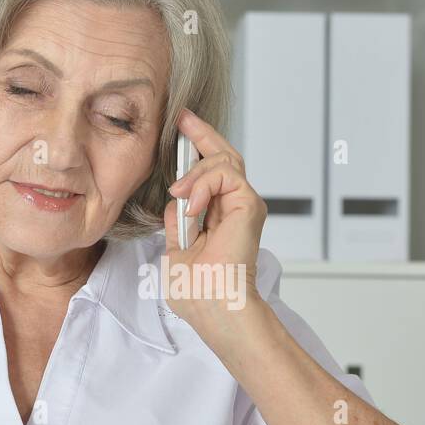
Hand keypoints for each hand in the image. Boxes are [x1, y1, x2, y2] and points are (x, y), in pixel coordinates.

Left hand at [163, 109, 266, 342]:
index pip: (212, 173)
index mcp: (218, 217)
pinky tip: (192, 204)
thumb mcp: (175, 247)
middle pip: (223, 156)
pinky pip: (226, 174)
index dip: (197, 148)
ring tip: (180, 195)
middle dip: (201, 134)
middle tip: (183, 118)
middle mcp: (235, 207)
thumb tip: (176, 200)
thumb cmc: (198, 290)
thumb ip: (177, 220)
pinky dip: (204, 184)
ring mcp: (244, 205)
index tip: (180, 129)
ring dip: (194, 173)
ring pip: (223, 161)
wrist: (213, 306)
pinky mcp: (249, 205)